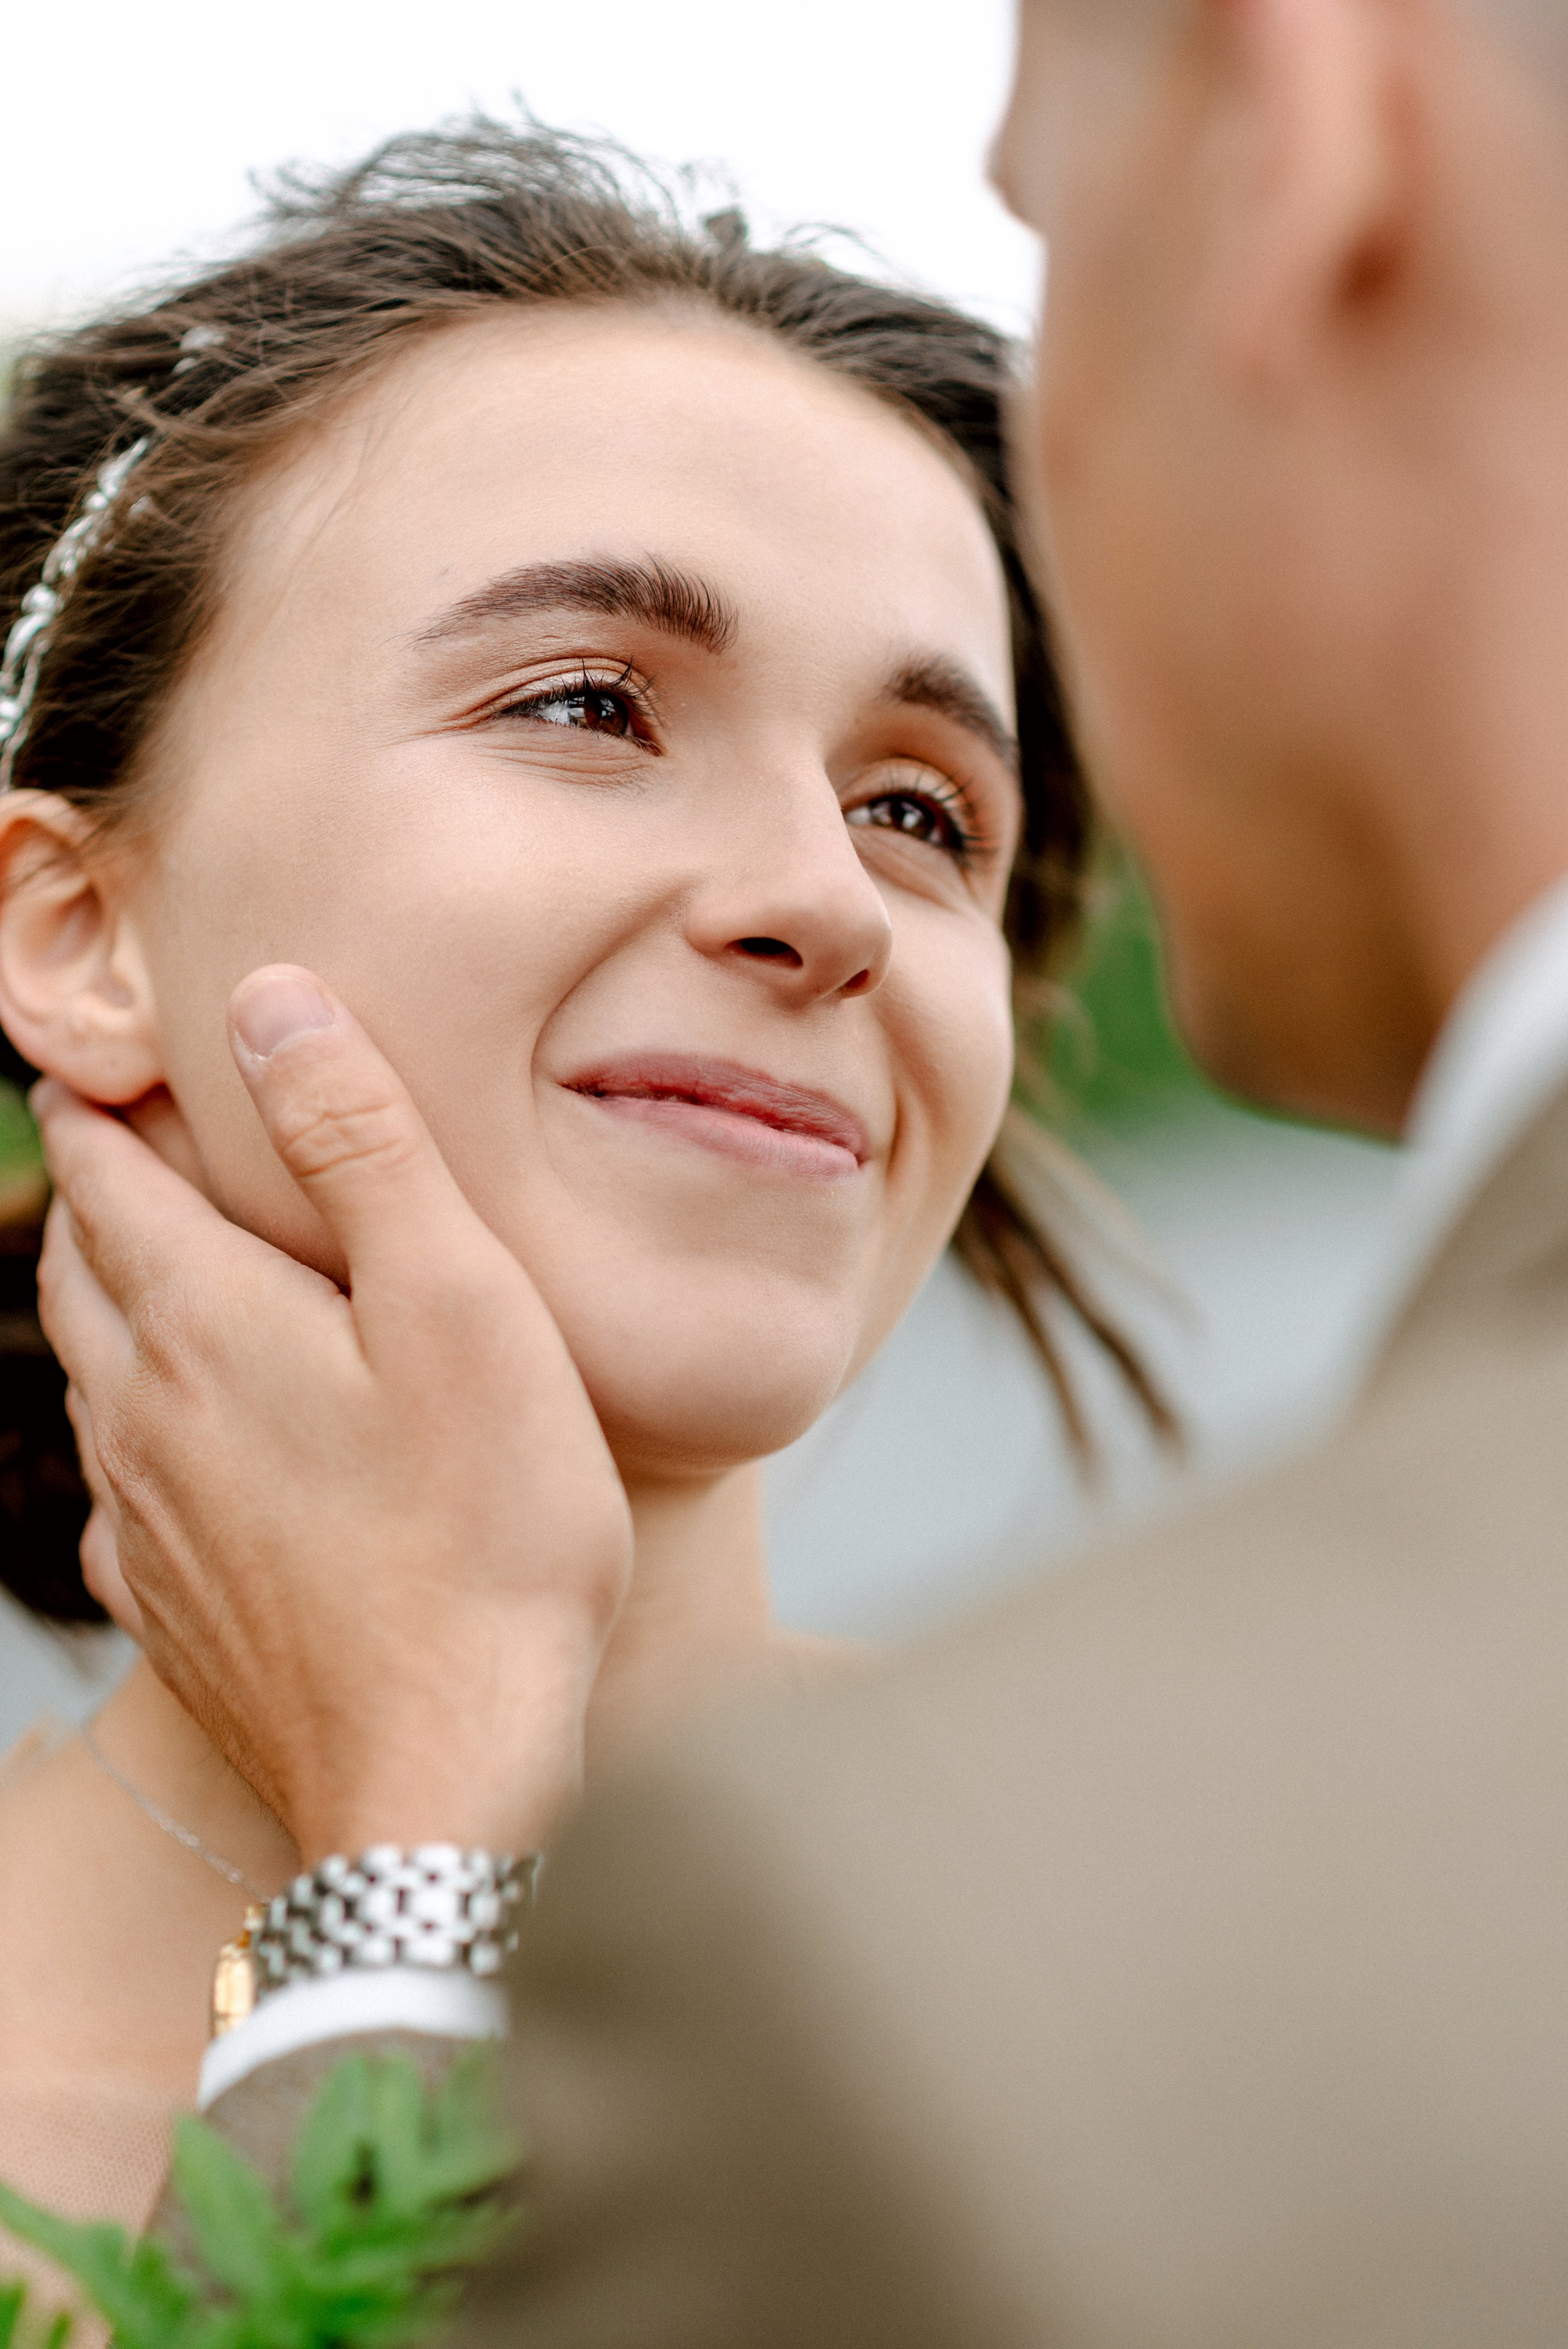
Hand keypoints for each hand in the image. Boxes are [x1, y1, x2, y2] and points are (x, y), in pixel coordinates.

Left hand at [33, 967, 633, 1859]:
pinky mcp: (177, 1613)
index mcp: (207, 1325)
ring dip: (100, 1314)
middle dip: (89, 1205)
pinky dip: (127, 1441)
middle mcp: (148, 1418)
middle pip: (81, 1280)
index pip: (113, 1186)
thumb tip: (269, 1002)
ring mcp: (151, 1524)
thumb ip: (361, 1145)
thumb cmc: (485, 1535)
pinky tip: (162, 1462)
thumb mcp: (455, 1304)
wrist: (441, 1778)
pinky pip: (117, 1498)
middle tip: (109, 1158)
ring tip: (131, 1281)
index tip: (96, 1071)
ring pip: (91, 1386)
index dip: (103, 1116)